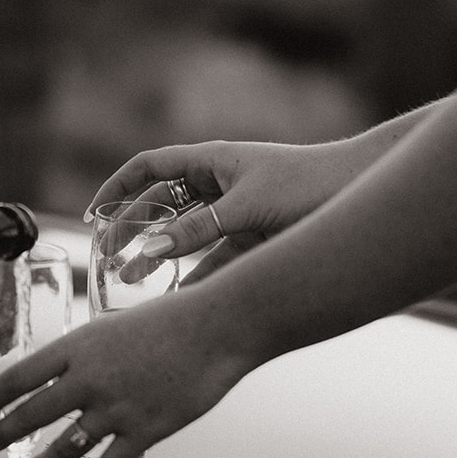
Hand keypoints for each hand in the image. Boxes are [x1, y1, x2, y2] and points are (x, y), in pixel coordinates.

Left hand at [0, 287, 254, 457]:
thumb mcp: (111, 325)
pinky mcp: (146, 431)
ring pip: (62, 448)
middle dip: (1, 435)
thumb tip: (59, 374)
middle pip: (28, 416)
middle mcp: (88, 379)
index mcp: (76, 347)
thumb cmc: (169, 320)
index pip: (15, 379)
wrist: (218, 326)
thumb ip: (83, 352)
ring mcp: (116, 408)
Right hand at [86, 140, 362, 282]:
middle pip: (161, 203)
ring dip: (159, 254)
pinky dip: (195, 275)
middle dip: (132, 228)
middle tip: (107, 256)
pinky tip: (178, 297)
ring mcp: (234, 210)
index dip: (118, 188)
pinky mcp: (253, 236)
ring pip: (184, 234)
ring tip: (131, 279)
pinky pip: (214, 257)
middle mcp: (218, 182)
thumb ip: (198, 232)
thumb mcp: (246, 208)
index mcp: (211, 160)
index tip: (95, 214)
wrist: (361, 192)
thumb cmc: (308, 185)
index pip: (149, 167)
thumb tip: (150, 251)